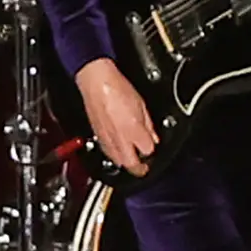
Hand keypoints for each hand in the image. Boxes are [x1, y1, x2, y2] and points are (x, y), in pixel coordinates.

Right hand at [74, 57, 159, 177]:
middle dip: (139, 168)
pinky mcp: (98, 136)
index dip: (152, 150)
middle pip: (131, 165)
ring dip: (127, 163)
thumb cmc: (116, 87)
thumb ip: (148, 123)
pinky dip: (115, 155)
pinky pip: (108, 153)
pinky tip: (119, 150)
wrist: (96, 82)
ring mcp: (107, 139)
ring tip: (133, 159)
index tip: (153, 146)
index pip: (148, 150)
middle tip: (145, 166)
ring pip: (118, 162)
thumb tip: (152, 135)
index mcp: (133, 129)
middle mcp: (120, 138)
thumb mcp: (141, 103)